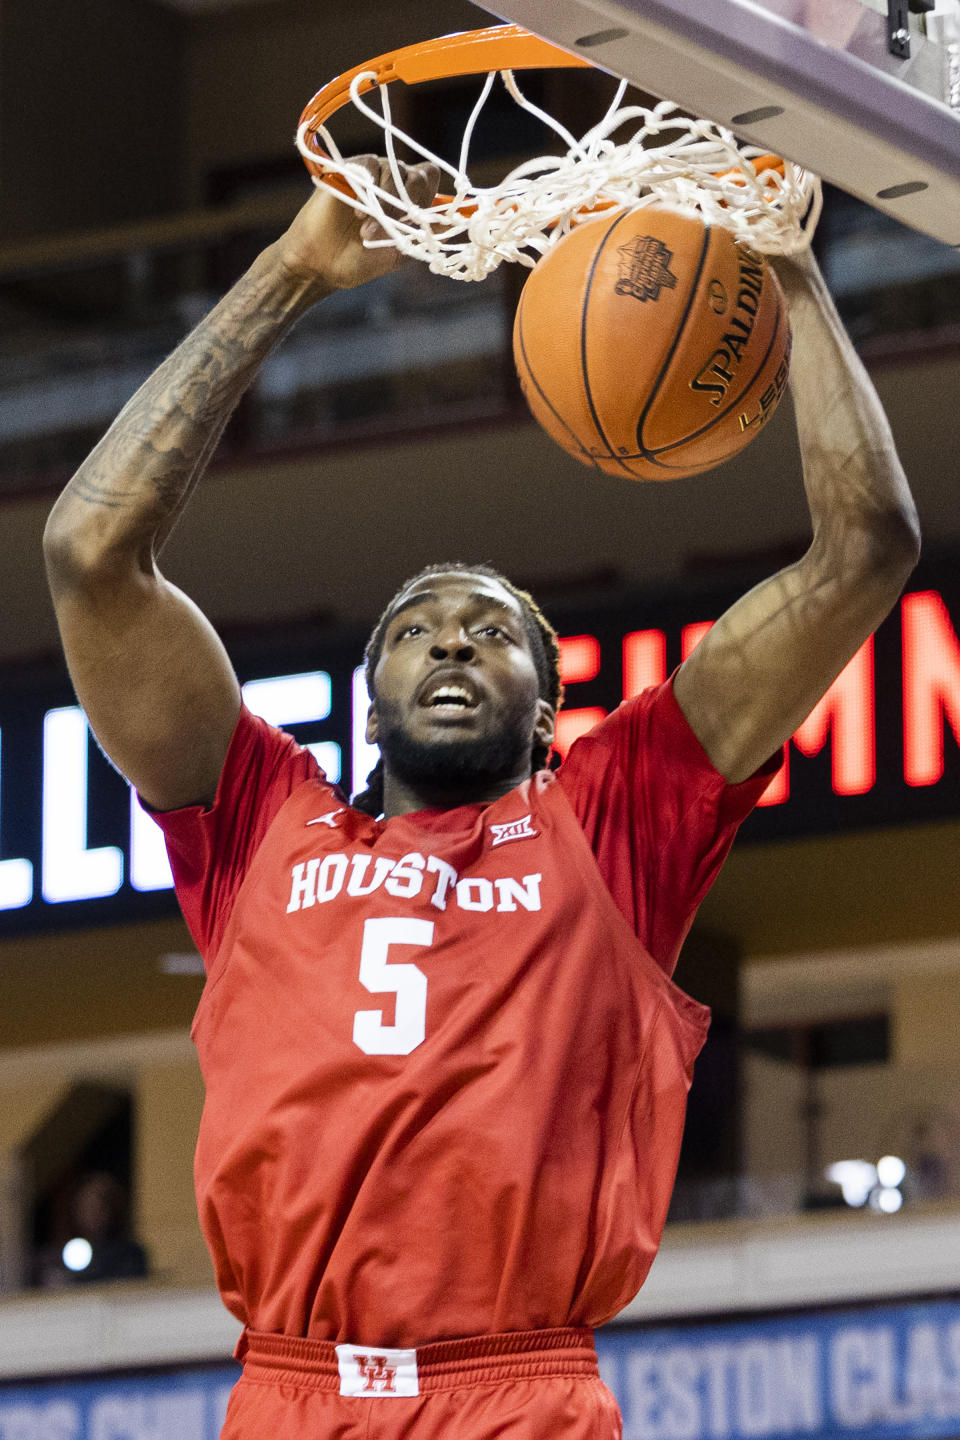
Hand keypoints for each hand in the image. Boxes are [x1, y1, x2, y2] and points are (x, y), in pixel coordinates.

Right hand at [275, 157, 439, 292]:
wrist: (319, 265)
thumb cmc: (356, 262)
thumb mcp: (396, 255)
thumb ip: (422, 239)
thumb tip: (453, 226)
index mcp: (408, 203)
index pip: (431, 182)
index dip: (432, 198)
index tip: (421, 222)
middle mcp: (393, 185)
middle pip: (420, 175)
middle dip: (411, 203)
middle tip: (393, 229)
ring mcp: (371, 175)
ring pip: (396, 170)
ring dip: (387, 203)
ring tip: (367, 232)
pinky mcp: (348, 170)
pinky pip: (368, 164)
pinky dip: (368, 187)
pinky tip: (358, 211)